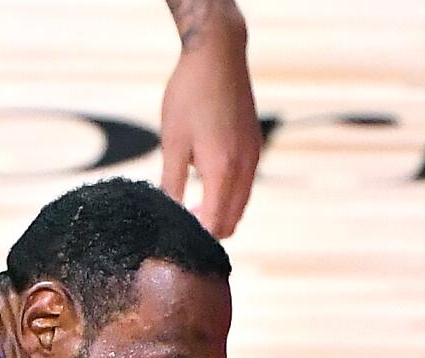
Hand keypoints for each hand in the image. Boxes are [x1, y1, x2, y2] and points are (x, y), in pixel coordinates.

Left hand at [158, 6, 260, 235]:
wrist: (218, 54)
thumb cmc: (190, 94)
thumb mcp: (172, 142)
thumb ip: (171, 183)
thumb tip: (169, 214)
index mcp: (223, 169)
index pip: (216, 224)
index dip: (196, 236)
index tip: (176, 232)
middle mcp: (245, 167)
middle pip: (232, 221)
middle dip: (208, 227)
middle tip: (181, 218)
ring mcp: (254, 157)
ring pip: (241, 205)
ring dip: (219, 211)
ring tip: (191, 200)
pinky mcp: (256, 146)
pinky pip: (245, 185)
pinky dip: (229, 194)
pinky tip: (206, 178)